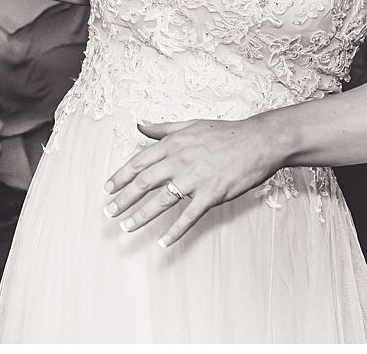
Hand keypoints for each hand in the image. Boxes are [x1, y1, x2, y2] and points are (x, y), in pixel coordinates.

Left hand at [103, 116, 281, 246]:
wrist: (258, 141)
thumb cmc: (225, 133)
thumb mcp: (190, 124)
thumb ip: (163, 128)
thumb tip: (140, 125)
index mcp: (173, 144)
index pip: (139, 162)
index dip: (121, 177)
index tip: (108, 189)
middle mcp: (180, 161)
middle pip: (144, 183)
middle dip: (124, 199)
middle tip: (109, 212)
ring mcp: (195, 179)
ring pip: (161, 200)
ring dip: (141, 216)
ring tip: (127, 227)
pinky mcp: (211, 194)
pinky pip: (189, 216)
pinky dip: (175, 231)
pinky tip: (163, 242)